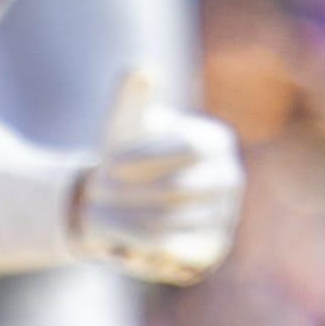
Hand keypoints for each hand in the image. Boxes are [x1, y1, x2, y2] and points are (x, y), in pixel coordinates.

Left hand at [73, 70, 243, 287]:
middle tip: (94, 193)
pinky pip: (174, 253)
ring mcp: (225, 216)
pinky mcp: (211, 249)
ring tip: (94, 215)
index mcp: (217, 141)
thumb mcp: (124, 126)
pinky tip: (118, 241)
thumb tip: (140, 72)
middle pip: (176, 187)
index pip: (188, 146)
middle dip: (126, 192)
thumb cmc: (126, 158)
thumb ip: (130, 98)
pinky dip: (139, 247)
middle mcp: (230, 179)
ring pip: (168, 223)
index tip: (105, 165)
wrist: (128, 204)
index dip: (144, 157)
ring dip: (122, 220)